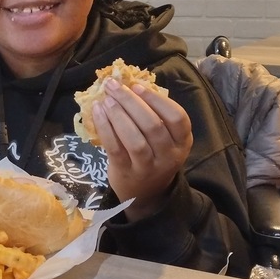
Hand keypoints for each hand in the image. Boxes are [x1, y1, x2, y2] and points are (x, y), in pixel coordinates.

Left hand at [90, 79, 192, 220]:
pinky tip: (97, 112)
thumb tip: (130, 84)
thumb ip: (155, 115)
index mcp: (182, 142)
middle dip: (131, 102)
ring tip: (106, 99)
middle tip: (114, 86)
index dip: (156, 99)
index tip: (137, 86)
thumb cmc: (154, 156)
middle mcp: (168, 156)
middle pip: (152, 125)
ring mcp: (147, 167)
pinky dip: (105, 128)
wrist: (145, 194)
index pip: (177, 118)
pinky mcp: (126, 172)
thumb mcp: (165, 140)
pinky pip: (115, 148)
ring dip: (118, 115)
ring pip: (135, 138)